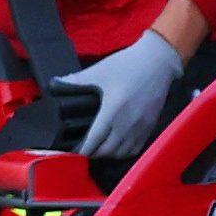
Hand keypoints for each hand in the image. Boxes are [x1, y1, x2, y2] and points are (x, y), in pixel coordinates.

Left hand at [58, 27, 189, 155]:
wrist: (158, 61)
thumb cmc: (129, 64)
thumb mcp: (100, 71)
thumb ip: (77, 80)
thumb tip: (57, 83)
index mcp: (113, 110)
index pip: (95, 140)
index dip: (83, 149)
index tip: (74, 151)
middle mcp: (128, 123)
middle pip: (108, 150)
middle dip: (94, 153)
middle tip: (85, 149)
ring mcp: (141, 126)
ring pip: (122, 152)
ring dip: (109, 154)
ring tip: (100, 148)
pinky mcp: (151, 125)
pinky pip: (136, 148)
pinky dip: (125, 151)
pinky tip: (118, 146)